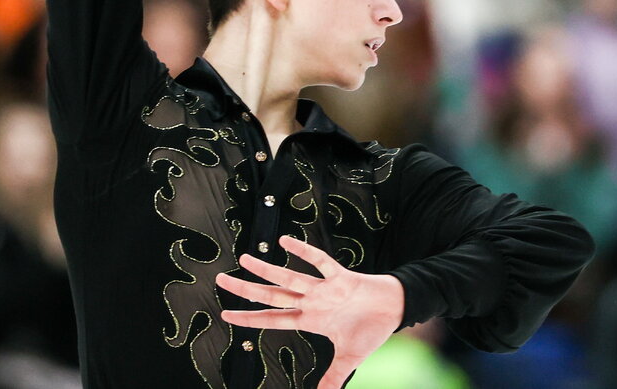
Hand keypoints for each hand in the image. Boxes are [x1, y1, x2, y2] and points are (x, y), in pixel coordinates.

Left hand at [217, 235, 404, 388]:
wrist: (395, 308)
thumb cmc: (372, 329)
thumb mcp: (349, 359)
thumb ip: (333, 378)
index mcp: (311, 320)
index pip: (272, 319)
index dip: (248, 318)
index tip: (225, 314)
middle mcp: (312, 302)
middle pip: (272, 295)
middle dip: (246, 289)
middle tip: (221, 281)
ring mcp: (324, 289)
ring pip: (289, 278)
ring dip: (267, 270)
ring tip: (245, 259)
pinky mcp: (341, 277)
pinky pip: (319, 262)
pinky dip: (303, 251)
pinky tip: (286, 241)